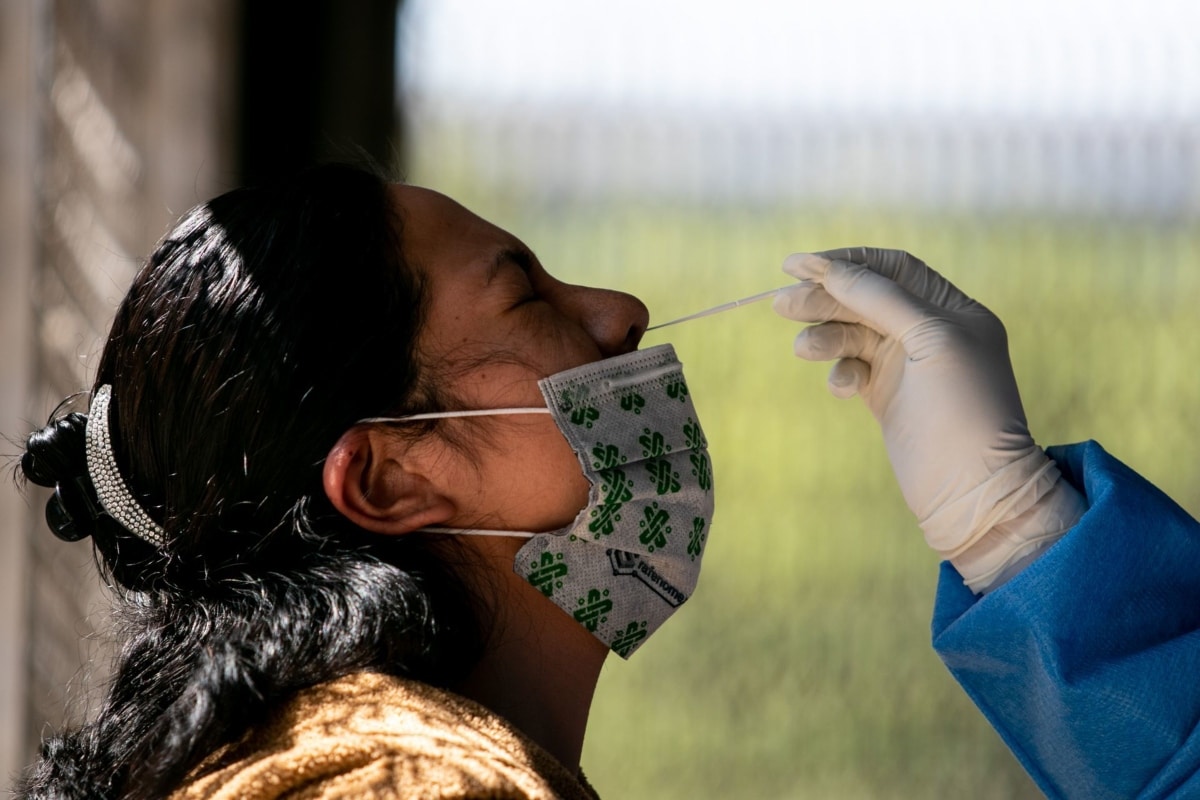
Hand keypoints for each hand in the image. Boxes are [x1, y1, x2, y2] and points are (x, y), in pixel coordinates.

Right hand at [773, 248, 1084, 591]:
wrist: (973, 495)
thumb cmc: (963, 412)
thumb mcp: (928, 340)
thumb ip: (880, 299)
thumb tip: (830, 268)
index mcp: (953, 309)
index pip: (892, 268)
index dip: (845, 262)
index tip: (796, 265)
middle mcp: (930, 332)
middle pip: (866, 298)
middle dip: (825, 298)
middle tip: (782, 304)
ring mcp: (908, 366)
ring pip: (853, 334)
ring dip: (825, 335)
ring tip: (803, 349)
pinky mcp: (887, 397)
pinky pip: (852, 368)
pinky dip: (839, 372)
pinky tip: (842, 387)